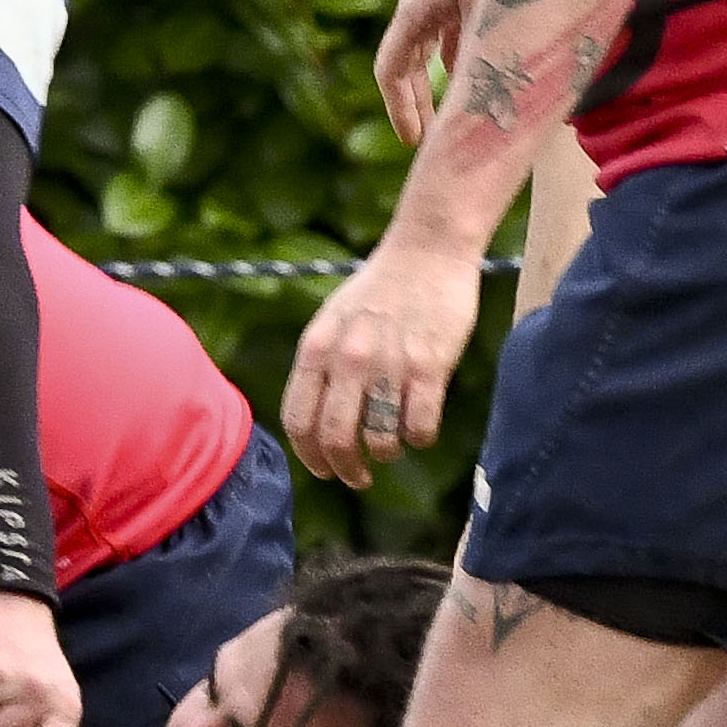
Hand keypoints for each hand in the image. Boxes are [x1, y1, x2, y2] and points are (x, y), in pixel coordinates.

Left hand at [284, 237, 484, 487]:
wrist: (427, 249)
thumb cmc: (379, 288)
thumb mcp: (331, 321)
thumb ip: (319, 366)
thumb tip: (312, 421)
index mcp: (315, 348)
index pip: (297, 421)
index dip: (309, 457)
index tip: (324, 470)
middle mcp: (346, 359)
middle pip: (335, 439)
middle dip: (346, 470)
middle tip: (359, 477)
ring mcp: (388, 364)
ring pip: (379, 440)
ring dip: (386, 455)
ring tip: (392, 448)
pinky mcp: (429, 366)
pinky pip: (419, 427)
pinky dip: (418, 439)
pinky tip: (419, 431)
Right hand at [372, 0, 484, 146]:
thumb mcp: (493, 18)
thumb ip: (478, 65)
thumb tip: (476, 113)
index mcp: (416, 10)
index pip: (390, 69)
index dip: (399, 109)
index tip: (415, 142)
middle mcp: (424, 3)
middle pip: (405, 62)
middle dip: (413, 103)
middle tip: (425, 139)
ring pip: (430, 48)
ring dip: (437, 82)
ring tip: (453, 117)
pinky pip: (454, 32)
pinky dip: (460, 60)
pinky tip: (481, 77)